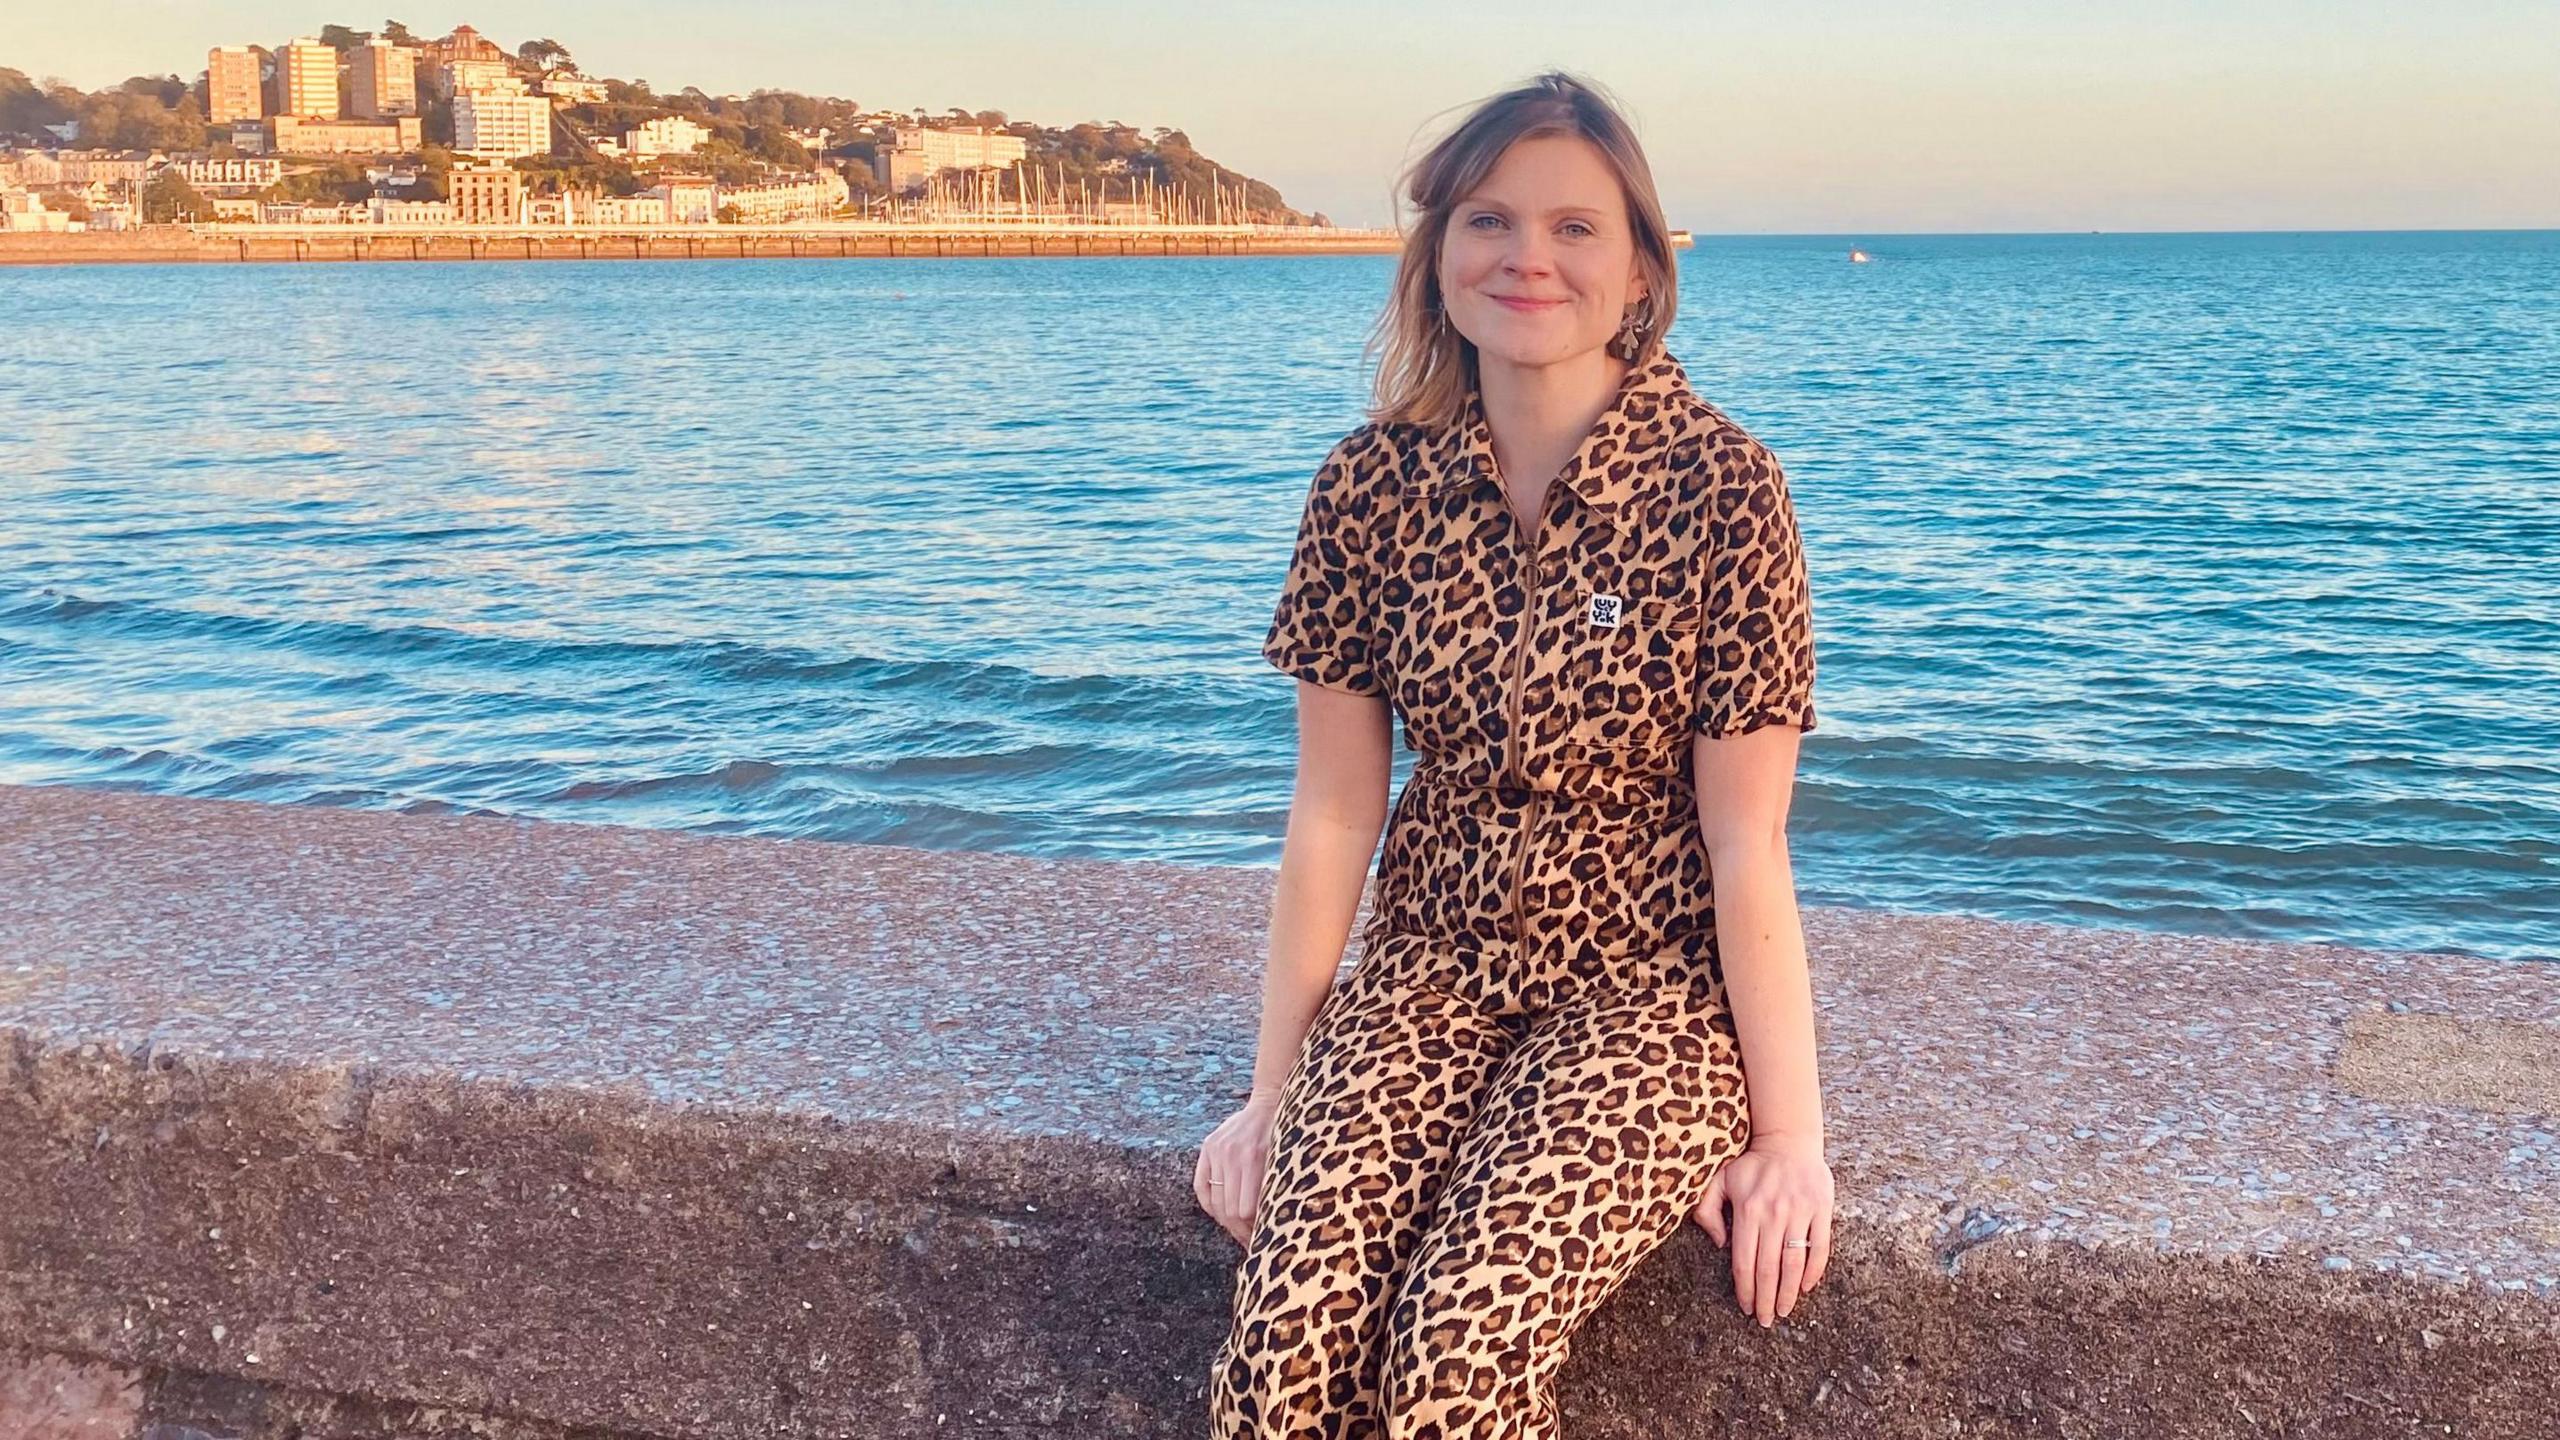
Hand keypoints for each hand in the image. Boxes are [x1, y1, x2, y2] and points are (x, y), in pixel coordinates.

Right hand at [1193, 1088, 1285, 1244]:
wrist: (1271, 1102)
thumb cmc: (1286, 1135)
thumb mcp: (1286, 1161)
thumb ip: (1274, 1190)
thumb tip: (1270, 1228)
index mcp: (1252, 1158)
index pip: (1245, 1210)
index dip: (1253, 1231)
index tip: (1263, 1242)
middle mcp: (1230, 1155)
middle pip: (1228, 1209)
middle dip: (1241, 1231)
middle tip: (1252, 1243)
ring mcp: (1216, 1150)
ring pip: (1215, 1202)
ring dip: (1227, 1222)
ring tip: (1240, 1231)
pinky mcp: (1208, 1147)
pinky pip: (1201, 1187)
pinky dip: (1211, 1205)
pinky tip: (1222, 1214)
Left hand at [1690, 1131, 1832, 1326]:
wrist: (1789, 1141)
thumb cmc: (1751, 1165)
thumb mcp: (1719, 1180)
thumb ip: (1707, 1210)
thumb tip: (1719, 1244)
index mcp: (1747, 1210)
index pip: (1744, 1261)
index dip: (1745, 1289)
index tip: (1746, 1308)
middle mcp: (1773, 1214)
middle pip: (1768, 1268)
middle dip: (1767, 1299)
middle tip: (1766, 1320)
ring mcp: (1799, 1212)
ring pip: (1794, 1262)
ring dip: (1789, 1292)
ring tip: (1784, 1311)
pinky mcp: (1821, 1209)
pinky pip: (1820, 1247)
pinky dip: (1814, 1271)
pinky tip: (1805, 1287)